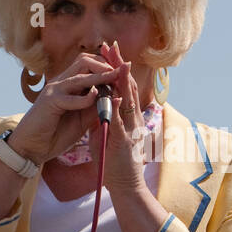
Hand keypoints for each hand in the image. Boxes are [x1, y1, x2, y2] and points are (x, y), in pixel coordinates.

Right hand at [8, 53, 122, 165]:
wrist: (32, 148)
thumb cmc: (55, 134)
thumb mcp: (82, 119)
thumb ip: (95, 107)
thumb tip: (117, 96)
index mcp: (69, 86)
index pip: (89, 64)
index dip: (106, 65)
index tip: (123, 71)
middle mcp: (61, 83)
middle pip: (85, 61)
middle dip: (105, 65)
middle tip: (120, 72)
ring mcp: (54, 90)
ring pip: (80, 74)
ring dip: (100, 76)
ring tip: (115, 77)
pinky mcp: (49, 102)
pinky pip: (71, 96)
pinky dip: (85, 98)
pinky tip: (95, 99)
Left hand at [87, 41, 147, 195]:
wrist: (124, 184)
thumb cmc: (114, 160)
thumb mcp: (107, 133)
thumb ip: (103, 117)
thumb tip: (99, 102)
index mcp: (127, 116)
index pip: (122, 86)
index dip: (115, 67)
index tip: (107, 50)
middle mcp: (133, 119)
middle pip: (128, 87)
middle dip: (119, 66)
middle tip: (112, 47)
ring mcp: (131, 129)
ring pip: (129, 100)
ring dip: (124, 81)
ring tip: (119, 62)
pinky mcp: (126, 142)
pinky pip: (122, 123)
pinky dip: (119, 109)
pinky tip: (116, 96)